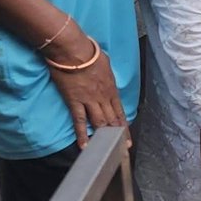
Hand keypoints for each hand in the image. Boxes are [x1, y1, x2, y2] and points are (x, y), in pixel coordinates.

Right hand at [44, 24, 126, 148]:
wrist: (73, 50)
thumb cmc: (89, 52)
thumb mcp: (105, 63)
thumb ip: (106, 75)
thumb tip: (105, 77)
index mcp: (111, 89)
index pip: (120, 111)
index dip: (124, 126)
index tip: (127, 137)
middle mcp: (103, 97)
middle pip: (113, 120)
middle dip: (118, 136)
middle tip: (122, 149)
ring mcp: (90, 100)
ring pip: (100, 123)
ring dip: (104, 137)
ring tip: (108, 150)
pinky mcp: (75, 101)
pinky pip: (80, 121)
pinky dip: (83, 135)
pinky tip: (85, 146)